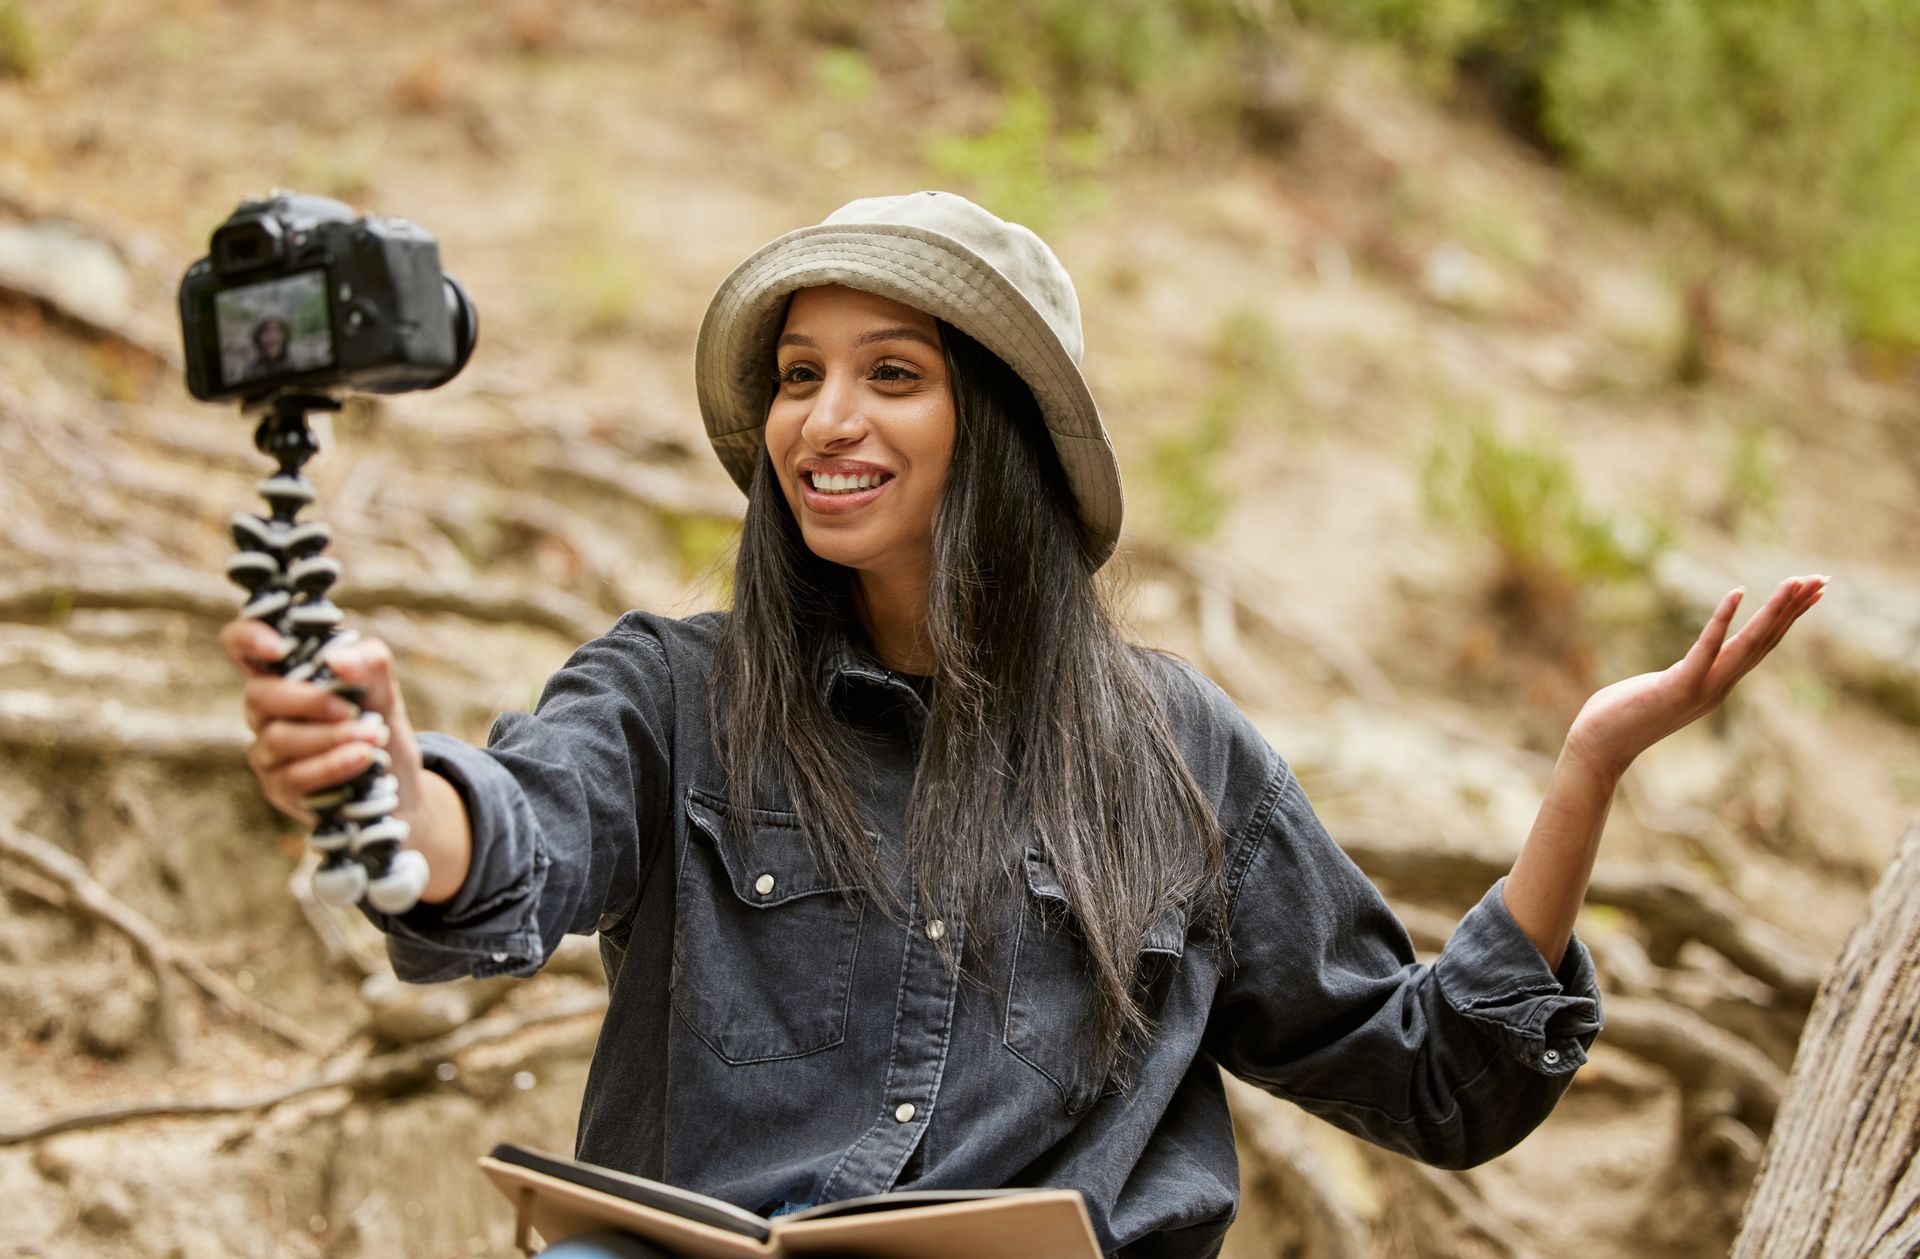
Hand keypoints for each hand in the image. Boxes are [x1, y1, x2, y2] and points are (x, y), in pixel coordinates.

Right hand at [218, 619, 425, 828]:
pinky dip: (333, 765)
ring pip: (278, 739)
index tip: (281, 648)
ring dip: (331, 737)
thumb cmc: (376, 720)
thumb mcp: (382, 685)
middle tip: (351, 710)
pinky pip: (294, 776)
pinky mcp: (279, 789)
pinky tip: (363, 759)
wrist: (398, 776)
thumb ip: (366, 661)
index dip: (248, 637)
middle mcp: (265, 711)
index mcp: (283, 674)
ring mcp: (267, 752)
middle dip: (309, 701)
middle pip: (258, 695)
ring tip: (373, 737)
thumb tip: (336, 661)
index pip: (240, 644)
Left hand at [1562, 574, 1827, 781]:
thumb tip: (1688, 667)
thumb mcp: (1664, 690)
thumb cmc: (1622, 716)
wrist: (1598, 748)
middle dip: (1794, 609)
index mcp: (1716, 684)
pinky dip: (1722, 621)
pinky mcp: (1677, 687)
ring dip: (1773, 612)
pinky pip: (1705, 649)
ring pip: (1747, 644)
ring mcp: (1700, 688)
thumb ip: (1684, 676)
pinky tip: (1737, 592)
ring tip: (1795, 582)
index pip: (1761, 646)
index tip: (1811, 592)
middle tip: (1822, 579)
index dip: (1788, 619)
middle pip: (1765, 641)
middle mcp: (1717, 686)